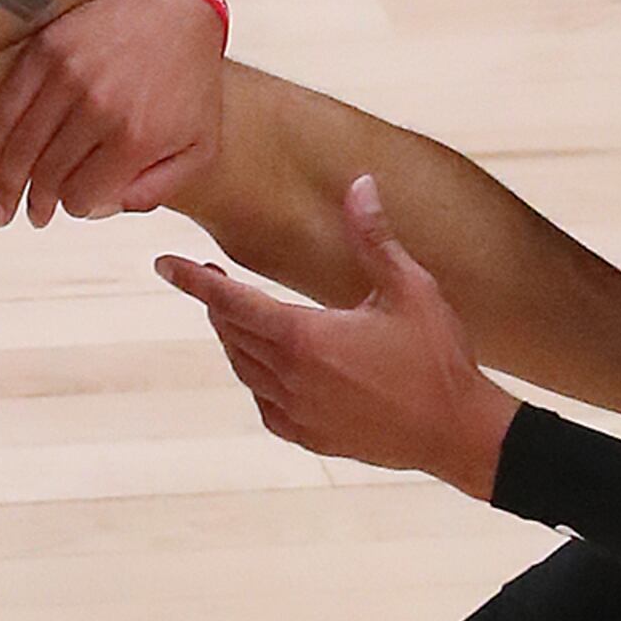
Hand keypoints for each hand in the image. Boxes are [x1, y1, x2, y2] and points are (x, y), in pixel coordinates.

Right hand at [0, 0, 227, 227]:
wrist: (178, 5)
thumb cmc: (190, 82)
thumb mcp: (199, 146)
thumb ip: (158, 189)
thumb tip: (101, 211)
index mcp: (136, 137)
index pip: (81, 195)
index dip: (73, 207)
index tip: (70, 206)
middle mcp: (99, 107)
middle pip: (47, 175)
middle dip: (35, 205)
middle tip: (29, 217)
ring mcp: (70, 76)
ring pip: (21, 146)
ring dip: (5, 184)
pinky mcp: (47, 50)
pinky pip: (6, 106)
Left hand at [160, 175, 516, 496]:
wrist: (457, 433)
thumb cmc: (438, 358)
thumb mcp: (410, 288)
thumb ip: (374, 237)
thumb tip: (358, 183)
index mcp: (305, 337)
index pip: (230, 301)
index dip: (193, 281)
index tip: (163, 264)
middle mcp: (290, 378)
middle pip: (232, 333)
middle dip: (217, 302)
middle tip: (211, 276)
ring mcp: (296, 413)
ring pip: (244, 368)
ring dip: (235, 338)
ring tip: (240, 314)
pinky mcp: (309, 437)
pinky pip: (265, 404)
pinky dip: (258, 379)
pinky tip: (271, 366)